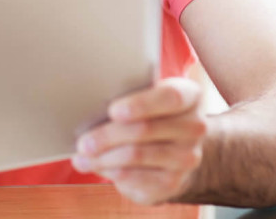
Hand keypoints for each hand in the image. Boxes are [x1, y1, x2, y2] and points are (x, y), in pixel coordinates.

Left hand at [71, 78, 206, 205]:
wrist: (174, 150)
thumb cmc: (149, 114)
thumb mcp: (145, 96)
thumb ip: (125, 94)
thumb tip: (85, 106)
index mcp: (189, 96)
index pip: (170, 97)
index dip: (141, 104)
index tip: (113, 111)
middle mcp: (194, 127)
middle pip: (145, 129)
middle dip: (107, 136)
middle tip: (82, 142)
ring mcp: (187, 157)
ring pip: (136, 155)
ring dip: (103, 157)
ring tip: (81, 156)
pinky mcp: (174, 182)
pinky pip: (136, 177)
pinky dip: (109, 172)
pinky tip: (95, 166)